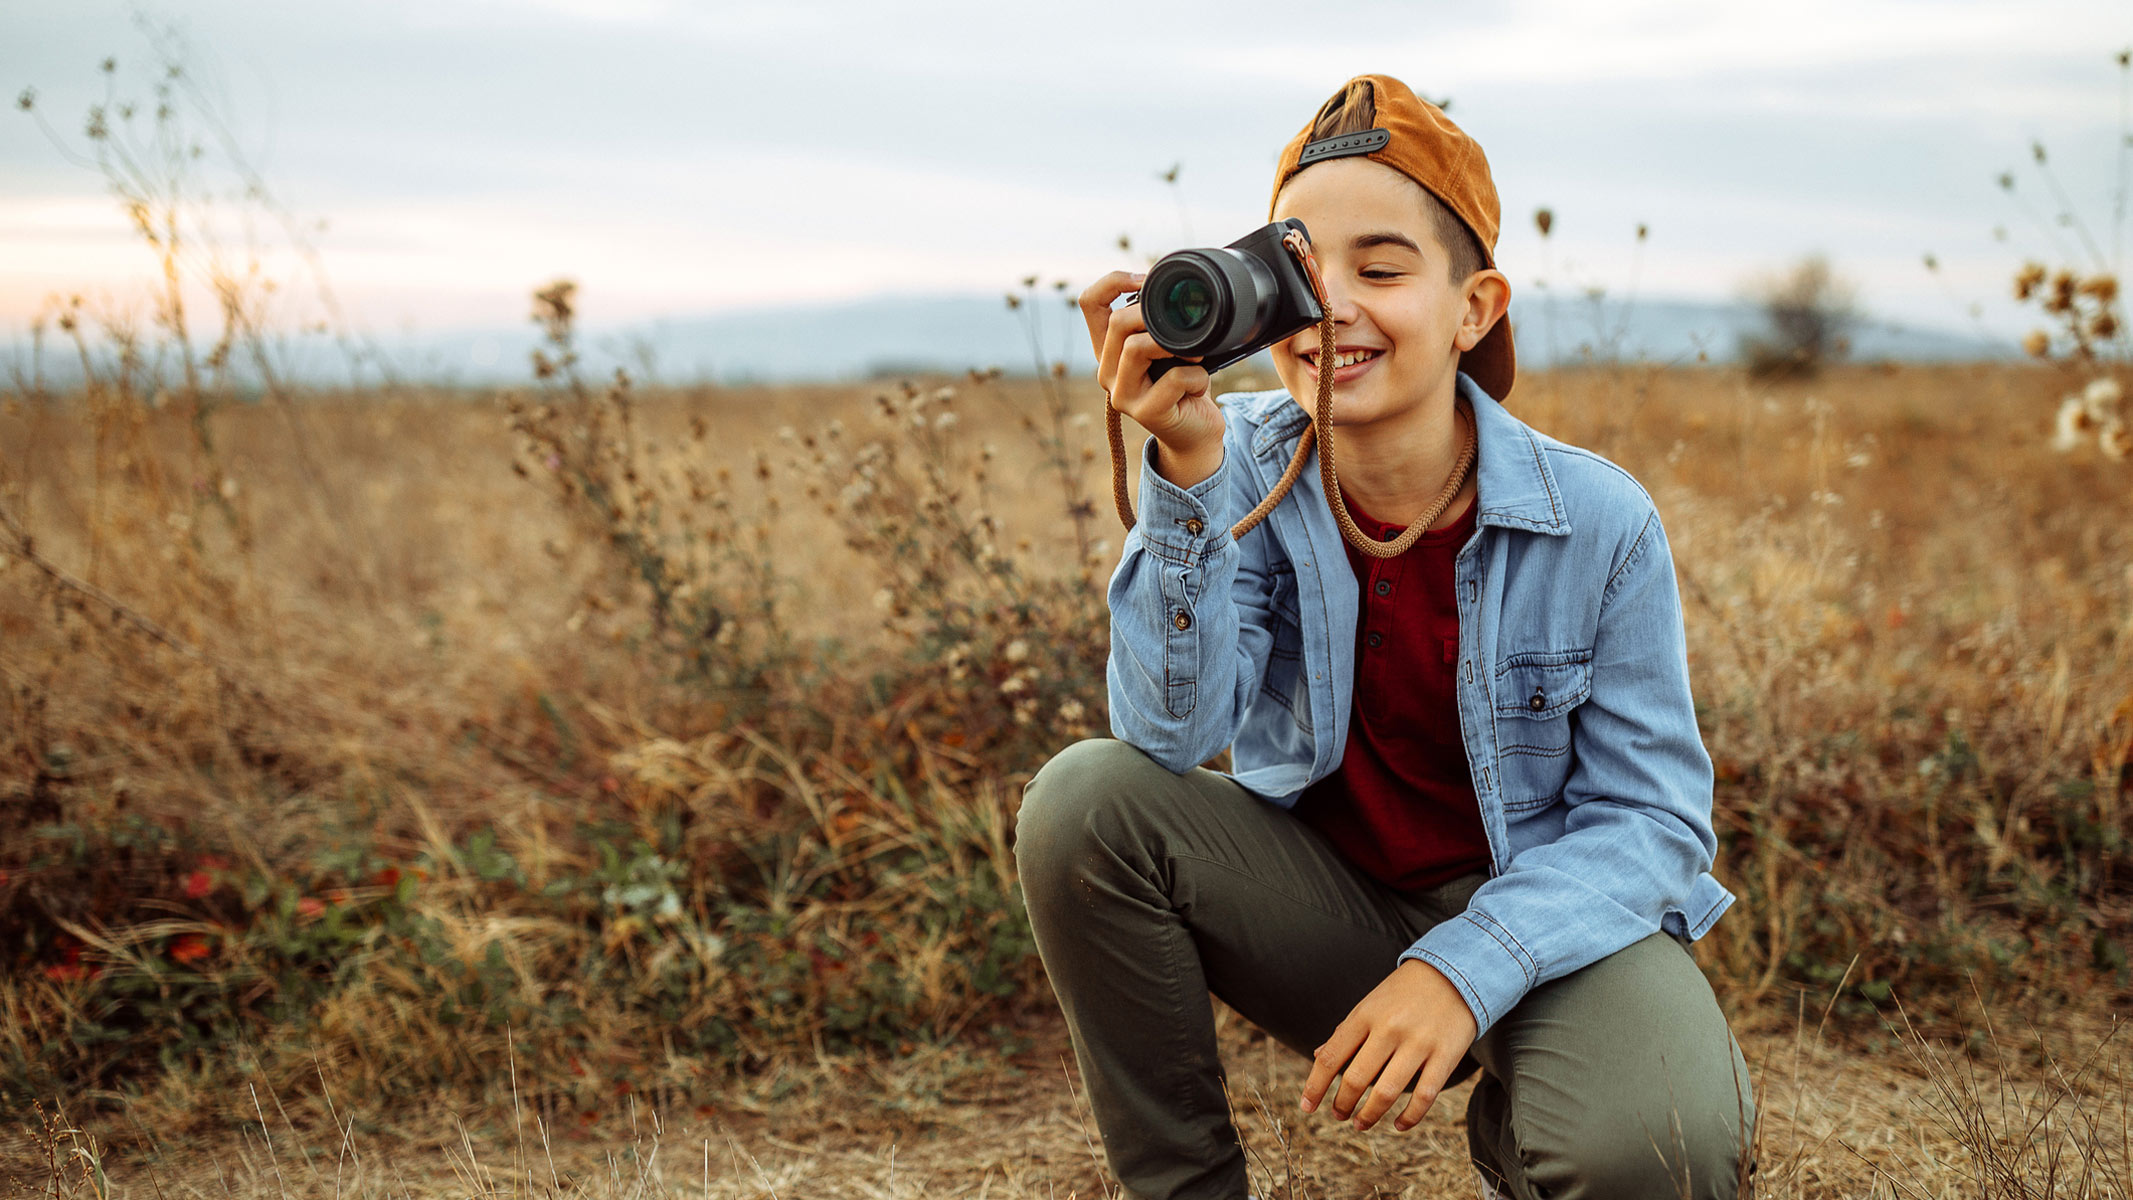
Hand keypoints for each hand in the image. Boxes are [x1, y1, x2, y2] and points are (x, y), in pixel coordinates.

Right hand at [1077, 271, 1223, 486]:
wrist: (1194, 435)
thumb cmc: (1183, 386)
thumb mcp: (1168, 348)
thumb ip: (1160, 324)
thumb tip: (1173, 289)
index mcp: (1107, 350)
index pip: (1089, 303)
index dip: (1114, 281)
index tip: (1146, 280)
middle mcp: (1106, 372)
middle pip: (1117, 323)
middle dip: (1154, 314)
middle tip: (1184, 324)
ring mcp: (1122, 394)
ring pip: (1137, 348)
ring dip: (1175, 344)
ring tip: (1195, 354)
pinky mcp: (1145, 412)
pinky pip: (1176, 377)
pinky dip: (1198, 376)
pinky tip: (1199, 387)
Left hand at [1299, 959, 1477, 1132]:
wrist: (1453, 972)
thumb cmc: (1403, 993)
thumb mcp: (1370, 1004)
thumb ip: (1346, 1031)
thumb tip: (1319, 1056)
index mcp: (1365, 1015)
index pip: (1332, 1057)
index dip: (1315, 1086)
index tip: (1307, 1106)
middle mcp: (1389, 1028)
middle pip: (1357, 1078)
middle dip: (1343, 1104)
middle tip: (1338, 1115)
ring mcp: (1418, 1043)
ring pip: (1387, 1091)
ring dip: (1370, 1115)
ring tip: (1361, 1123)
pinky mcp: (1445, 1055)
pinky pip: (1424, 1096)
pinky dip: (1410, 1117)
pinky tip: (1399, 1124)